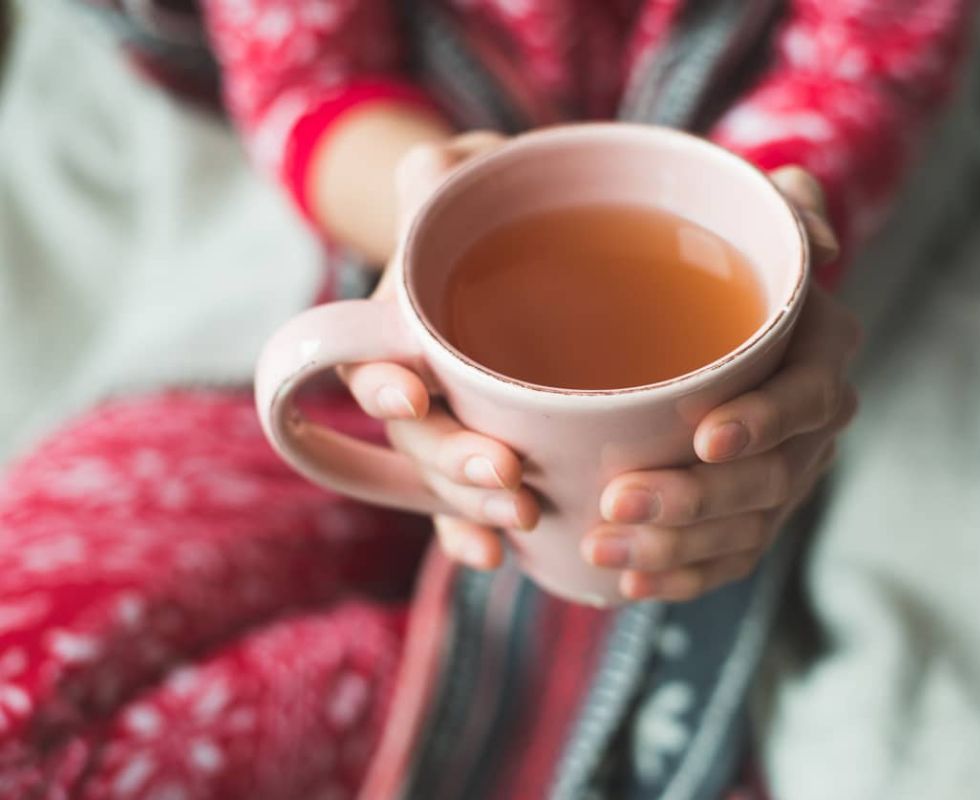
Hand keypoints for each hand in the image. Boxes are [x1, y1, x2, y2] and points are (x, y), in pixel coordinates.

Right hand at [340, 131, 540, 569]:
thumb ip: (444, 175)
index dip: (386, 385)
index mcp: (394, 329)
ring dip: (473, 505)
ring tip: (519, 520)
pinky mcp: (495, 452)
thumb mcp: (465, 178)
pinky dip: (477, 532)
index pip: (374, 364)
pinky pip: (478, 504)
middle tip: (505, 477)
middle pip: (417, 438)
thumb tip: (434, 170)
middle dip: (451, 462)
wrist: (526, 246)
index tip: (409, 394)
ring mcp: (453, 426)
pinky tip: (501, 558)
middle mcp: (414, 386)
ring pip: (447, 480)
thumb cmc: (491, 211)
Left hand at [582, 166, 862, 601]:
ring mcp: (785, 476)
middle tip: (618, 502)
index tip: (703, 438)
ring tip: (602, 550)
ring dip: (676, 549)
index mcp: (822, 353)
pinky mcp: (754, 514)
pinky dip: (682, 577)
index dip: (763, 423)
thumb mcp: (753, 216)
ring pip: (745, 529)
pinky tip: (629, 586)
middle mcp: (812, 424)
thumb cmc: (726, 261)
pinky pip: (728, 559)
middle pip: (770, 479)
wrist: (711, 313)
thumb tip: (812, 227)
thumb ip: (783, 208)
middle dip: (697, 501)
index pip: (806, 398)